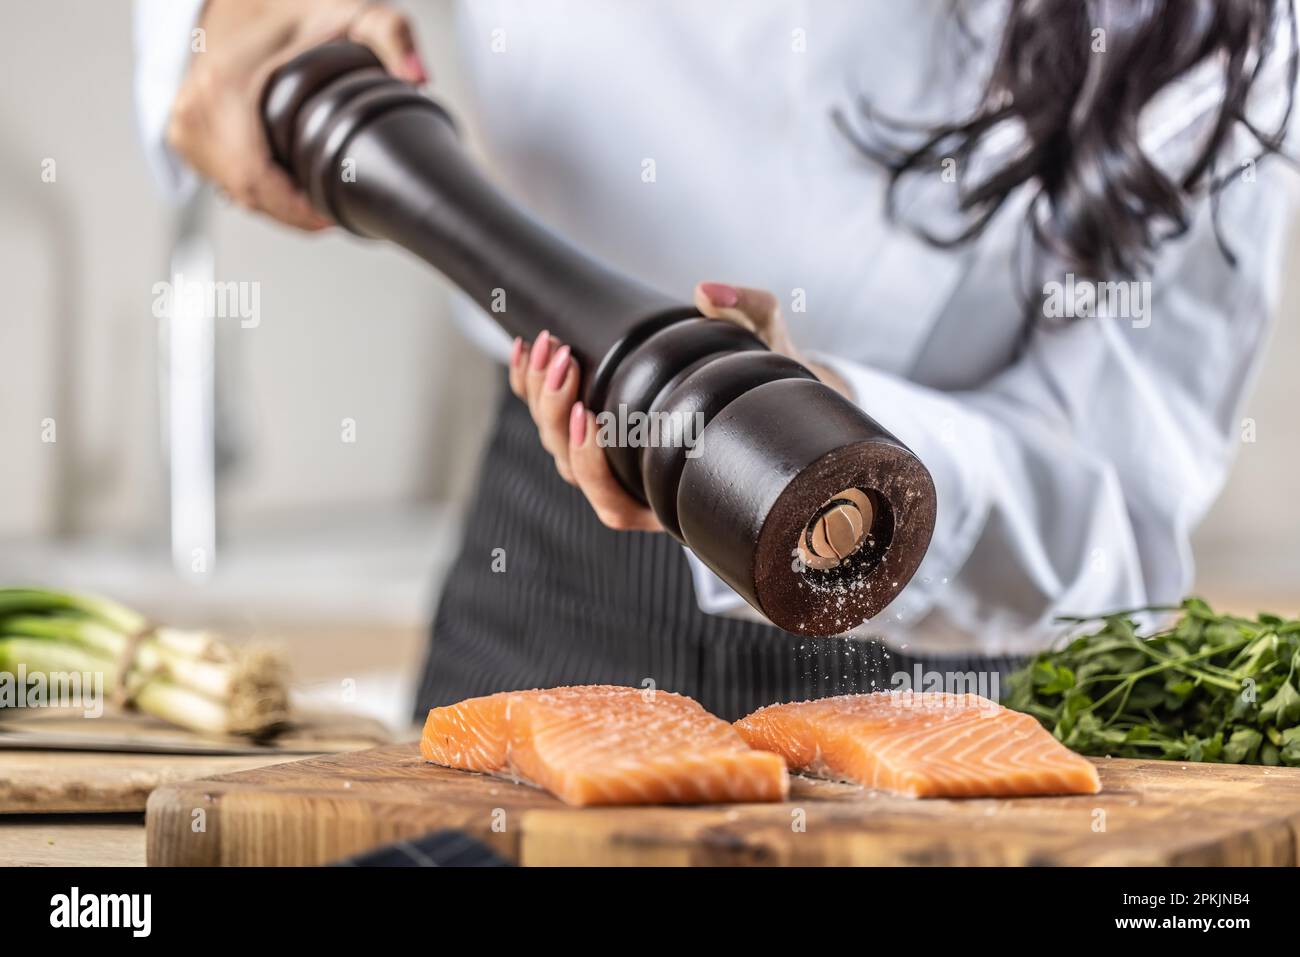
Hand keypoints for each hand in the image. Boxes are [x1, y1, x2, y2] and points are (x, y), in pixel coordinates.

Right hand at [167, 0, 427, 229]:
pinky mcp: (182, 134)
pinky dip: (258, 187)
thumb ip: (393, 37)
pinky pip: (223, 180)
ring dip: (276, 203)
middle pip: (247, 194)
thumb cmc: (294, 8)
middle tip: (331, 209)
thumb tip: (419, 78)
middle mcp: (193, 110)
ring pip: (235, 192)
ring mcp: (182, 124)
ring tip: (314, 193)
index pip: (256, 181)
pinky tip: (287, 178)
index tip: (330, 216)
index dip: (296, 210)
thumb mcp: (354, 15)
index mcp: (224, 88)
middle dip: (293, 211)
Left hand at [508, 281, 851, 531]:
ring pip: (556, 446)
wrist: (768, 391)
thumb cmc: (771, 380)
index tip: (590, 416)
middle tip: (565, 360)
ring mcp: (613, 460)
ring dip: (540, 396)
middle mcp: (639, 485)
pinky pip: (550, 420)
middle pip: (572, 468)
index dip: (592, 467)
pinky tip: (527, 348)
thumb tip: (709, 290)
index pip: (617, 503)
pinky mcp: (596, 430)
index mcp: (677, 493)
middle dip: (556, 412)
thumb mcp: (771, 343)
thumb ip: (752, 310)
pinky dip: (531, 387)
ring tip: (551, 346)